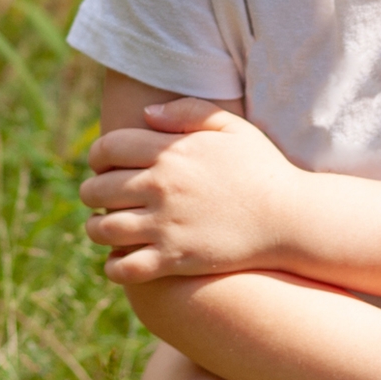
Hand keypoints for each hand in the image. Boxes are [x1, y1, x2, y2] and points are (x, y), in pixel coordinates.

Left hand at [78, 98, 306, 283]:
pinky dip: (113, 266)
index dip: (96, 156)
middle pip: (97, 189)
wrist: (290, 219)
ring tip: (102, 229)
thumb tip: (146, 114)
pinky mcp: (175, 259)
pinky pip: (125, 267)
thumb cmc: (262, 170)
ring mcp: (165, 225)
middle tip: (97, 197)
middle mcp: (160, 187)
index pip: (107, 148)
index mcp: (170, 151)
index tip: (100, 164)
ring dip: (95, 229)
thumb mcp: (231, 127)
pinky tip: (117, 261)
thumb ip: (188, 111)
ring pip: (103, 230)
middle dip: (90, 193)